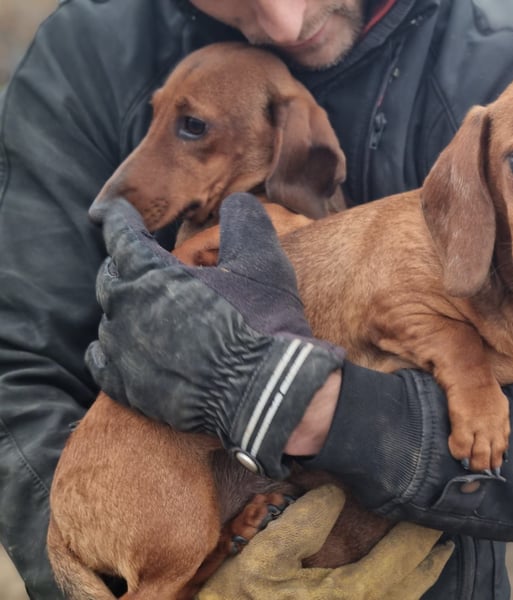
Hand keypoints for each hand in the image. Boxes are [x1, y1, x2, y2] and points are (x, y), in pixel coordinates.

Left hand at [85, 193, 343, 477]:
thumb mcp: (263, 259)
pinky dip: (106, 350)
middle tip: (138, 261)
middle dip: (123, 265)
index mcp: (151, 272)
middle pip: (110, 277)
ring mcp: (125, 351)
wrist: (265, 391)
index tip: (116, 211)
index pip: (122, 234)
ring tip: (141, 306)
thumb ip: (245, 219)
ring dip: (122, 308)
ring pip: (109, 319)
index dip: (120, 219)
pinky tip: (116, 347)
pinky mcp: (130, 388)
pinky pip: (102, 362)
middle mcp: (128, 308)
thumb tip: (237, 201)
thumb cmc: (262, 320)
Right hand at [198, 485, 452, 599]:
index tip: (433, 514)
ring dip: (418, 582)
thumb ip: (301, 524)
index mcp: (347, 595)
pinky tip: (395, 587)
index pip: (399, 559)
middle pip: (408, 588)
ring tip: (430, 560)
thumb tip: (335, 493)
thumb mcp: (261, 558)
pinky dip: (397, 596)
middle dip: (429, 562)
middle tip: (445, 540)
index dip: (419, 536)